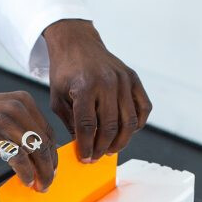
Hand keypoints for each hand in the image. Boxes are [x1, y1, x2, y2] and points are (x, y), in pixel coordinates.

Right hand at [0, 82, 57, 190]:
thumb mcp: (0, 112)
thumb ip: (18, 126)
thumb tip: (34, 153)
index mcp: (23, 102)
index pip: (48, 132)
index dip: (52, 154)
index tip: (51, 168)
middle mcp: (18, 109)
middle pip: (45, 143)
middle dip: (49, 167)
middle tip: (47, 182)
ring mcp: (5, 122)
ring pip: (36, 152)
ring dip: (41, 173)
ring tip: (39, 185)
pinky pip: (19, 158)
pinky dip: (26, 173)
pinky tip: (25, 180)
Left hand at [44, 19, 151, 161]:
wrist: (77, 43)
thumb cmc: (65, 72)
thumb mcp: (58, 99)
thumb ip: (71, 124)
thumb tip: (84, 147)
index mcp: (84, 87)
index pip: (88, 126)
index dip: (87, 146)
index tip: (85, 158)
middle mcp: (107, 83)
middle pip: (110, 127)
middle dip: (102, 147)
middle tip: (96, 157)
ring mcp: (123, 80)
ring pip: (129, 122)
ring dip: (121, 141)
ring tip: (110, 149)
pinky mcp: (134, 79)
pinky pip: (143, 108)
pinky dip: (137, 124)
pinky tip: (126, 132)